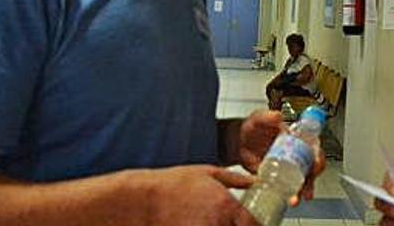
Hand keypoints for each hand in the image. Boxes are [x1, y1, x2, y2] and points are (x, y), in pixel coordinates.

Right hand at [140, 165, 258, 225]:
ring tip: (210, 222)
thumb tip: (253, 181)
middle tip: (232, 223)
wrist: (140, 201)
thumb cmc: (170, 185)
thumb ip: (234, 178)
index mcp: (227, 206)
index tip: (253, 225)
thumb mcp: (205, 173)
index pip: (253, 225)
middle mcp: (218, 224)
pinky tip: (198, 225)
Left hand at [238, 110, 325, 204]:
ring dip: (301, 191)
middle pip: (312, 167)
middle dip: (311, 179)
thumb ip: (266, 117)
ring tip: (294, 199)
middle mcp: (296, 154)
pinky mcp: (280, 179)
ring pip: (302, 181)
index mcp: (297, 138)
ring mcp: (289, 168)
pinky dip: (289, 195)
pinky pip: (289, 188)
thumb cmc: (252, 129)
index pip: (314, 147)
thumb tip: (277, 116)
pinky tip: (287, 200)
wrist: (237, 144)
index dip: (318, 155)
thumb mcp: (258, 120)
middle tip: (306, 187)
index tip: (316, 162)